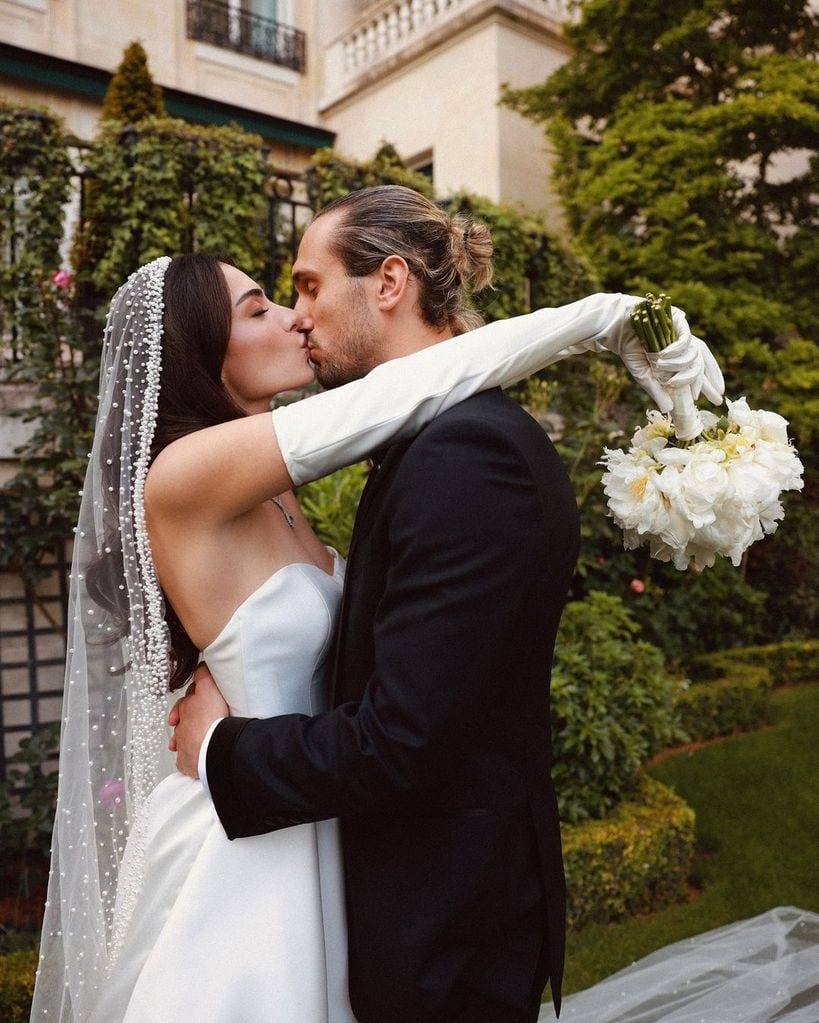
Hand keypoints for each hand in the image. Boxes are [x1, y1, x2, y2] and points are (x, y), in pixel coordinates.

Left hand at [168, 663, 228, 778]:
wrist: (212, 748)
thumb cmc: (213, 720)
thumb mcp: (209, 688)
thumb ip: (204, 674)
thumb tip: (200, 663)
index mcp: (188, 706)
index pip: (190, 696)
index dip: (196, 694)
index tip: (198, 695)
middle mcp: (183, 724)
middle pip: (183, 717)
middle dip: (187, 716)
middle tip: (196, 717)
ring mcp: (183, 743)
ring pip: (181, 738)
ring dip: (187, 737)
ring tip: (195, 738)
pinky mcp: (185, 761)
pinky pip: (185, 758)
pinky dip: (189, 756)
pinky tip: (196, 755)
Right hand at [616, 306, 724, 412]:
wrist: (617, 329)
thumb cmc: (631, 351)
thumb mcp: (644, 376)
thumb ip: (658, 391)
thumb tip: (669, 410)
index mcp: (678, 357)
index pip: (698, 370)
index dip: (707, 385)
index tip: (715, 399)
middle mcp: (683, 345)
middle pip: (704, 362)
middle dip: (710, 380)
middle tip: (718, 395)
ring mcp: (682, 333)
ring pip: (695, 354)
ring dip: (681, 367)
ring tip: (668, 375)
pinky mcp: (678, 321)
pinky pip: (685, 340)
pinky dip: (676, 351)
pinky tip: (663, 358)